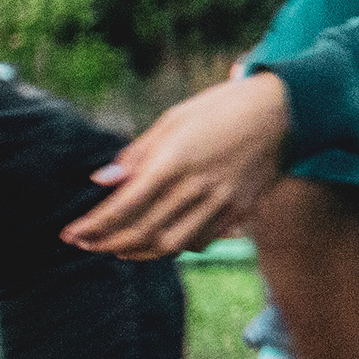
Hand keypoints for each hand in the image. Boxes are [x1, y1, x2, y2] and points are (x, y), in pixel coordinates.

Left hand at [64, 70, 292, 258]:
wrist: (286, 109)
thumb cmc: (224, 107)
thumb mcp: (175, 118)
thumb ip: (138, 153)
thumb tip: (102, 179)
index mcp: (175, 160)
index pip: (123, 205)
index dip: (93, 225)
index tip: (72, 233)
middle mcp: (197, 186)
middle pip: (142, 231)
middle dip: (107, 243)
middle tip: (88, 245)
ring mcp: (222, 201)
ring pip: (171, 244)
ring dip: (138, 252)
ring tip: (120, 249)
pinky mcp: (241, 209)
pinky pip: (202, 240)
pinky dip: (176, 247)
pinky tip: (162, 240)